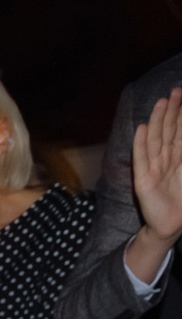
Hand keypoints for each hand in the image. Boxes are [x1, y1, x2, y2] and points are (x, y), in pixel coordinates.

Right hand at [136, 88, 181, 245]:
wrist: (172, 226)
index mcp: (180, 158)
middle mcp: (166, 160)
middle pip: (169, 131)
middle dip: (173, 111)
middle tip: (176, 91)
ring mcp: (153, 169)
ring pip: (156, 140)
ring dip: (158, 121)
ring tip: (161, 103)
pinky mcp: (143, 181)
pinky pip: (141, 159)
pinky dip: (141, 144)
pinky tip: (142, 129)